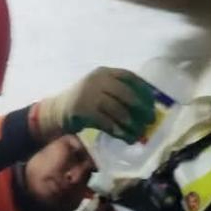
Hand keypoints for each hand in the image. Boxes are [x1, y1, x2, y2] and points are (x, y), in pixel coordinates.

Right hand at [34, 67, 155, 143]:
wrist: (57, 111)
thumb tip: (144, 105)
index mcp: (104, 72)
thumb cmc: (83, 102)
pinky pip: (106, 122)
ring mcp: (90, 95)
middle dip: (140, 107)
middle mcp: (97, 80)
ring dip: (131, 122)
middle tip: (150, 119)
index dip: (143, 88)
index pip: (129, 76)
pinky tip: (126, 137)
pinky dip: (118, 131)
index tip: (153, 101)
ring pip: (117, 109)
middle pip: (125, 93)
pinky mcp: (84, 111)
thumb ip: (117, 92)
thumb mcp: (99, 89)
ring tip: (140, 132)